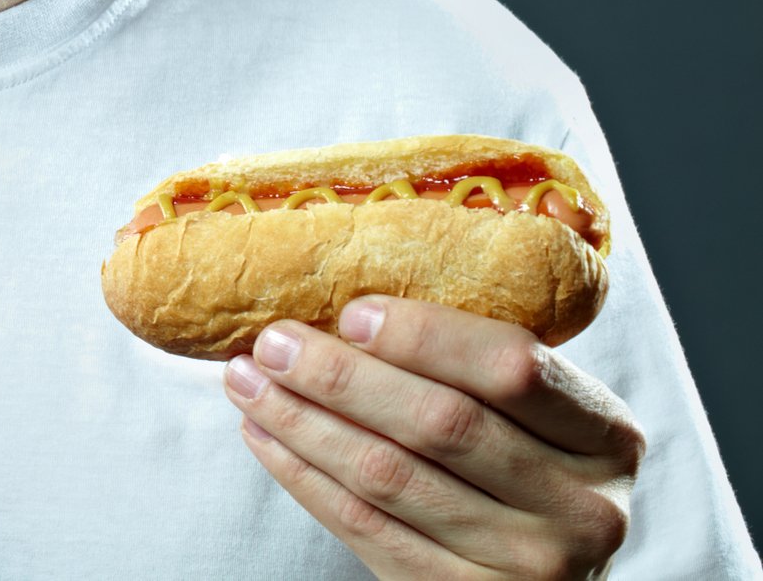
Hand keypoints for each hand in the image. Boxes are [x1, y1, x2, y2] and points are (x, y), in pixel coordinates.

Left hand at [222, 296, 643, 579]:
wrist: (540, 575)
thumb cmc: (524, 467)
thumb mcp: (539, 416)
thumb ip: (476, 365)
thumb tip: (346, 299)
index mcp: (605, 434)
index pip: (513, 367)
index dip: (426, 336)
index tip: (352, 312)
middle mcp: (580, 505)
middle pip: (439, 423)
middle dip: (339, 376)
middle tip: (272, 342)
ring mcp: (528, 563)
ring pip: (387, 476)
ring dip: (301, 421)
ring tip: (248, 381)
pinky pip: (364, 528)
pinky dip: (302, 475)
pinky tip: (266, 436)